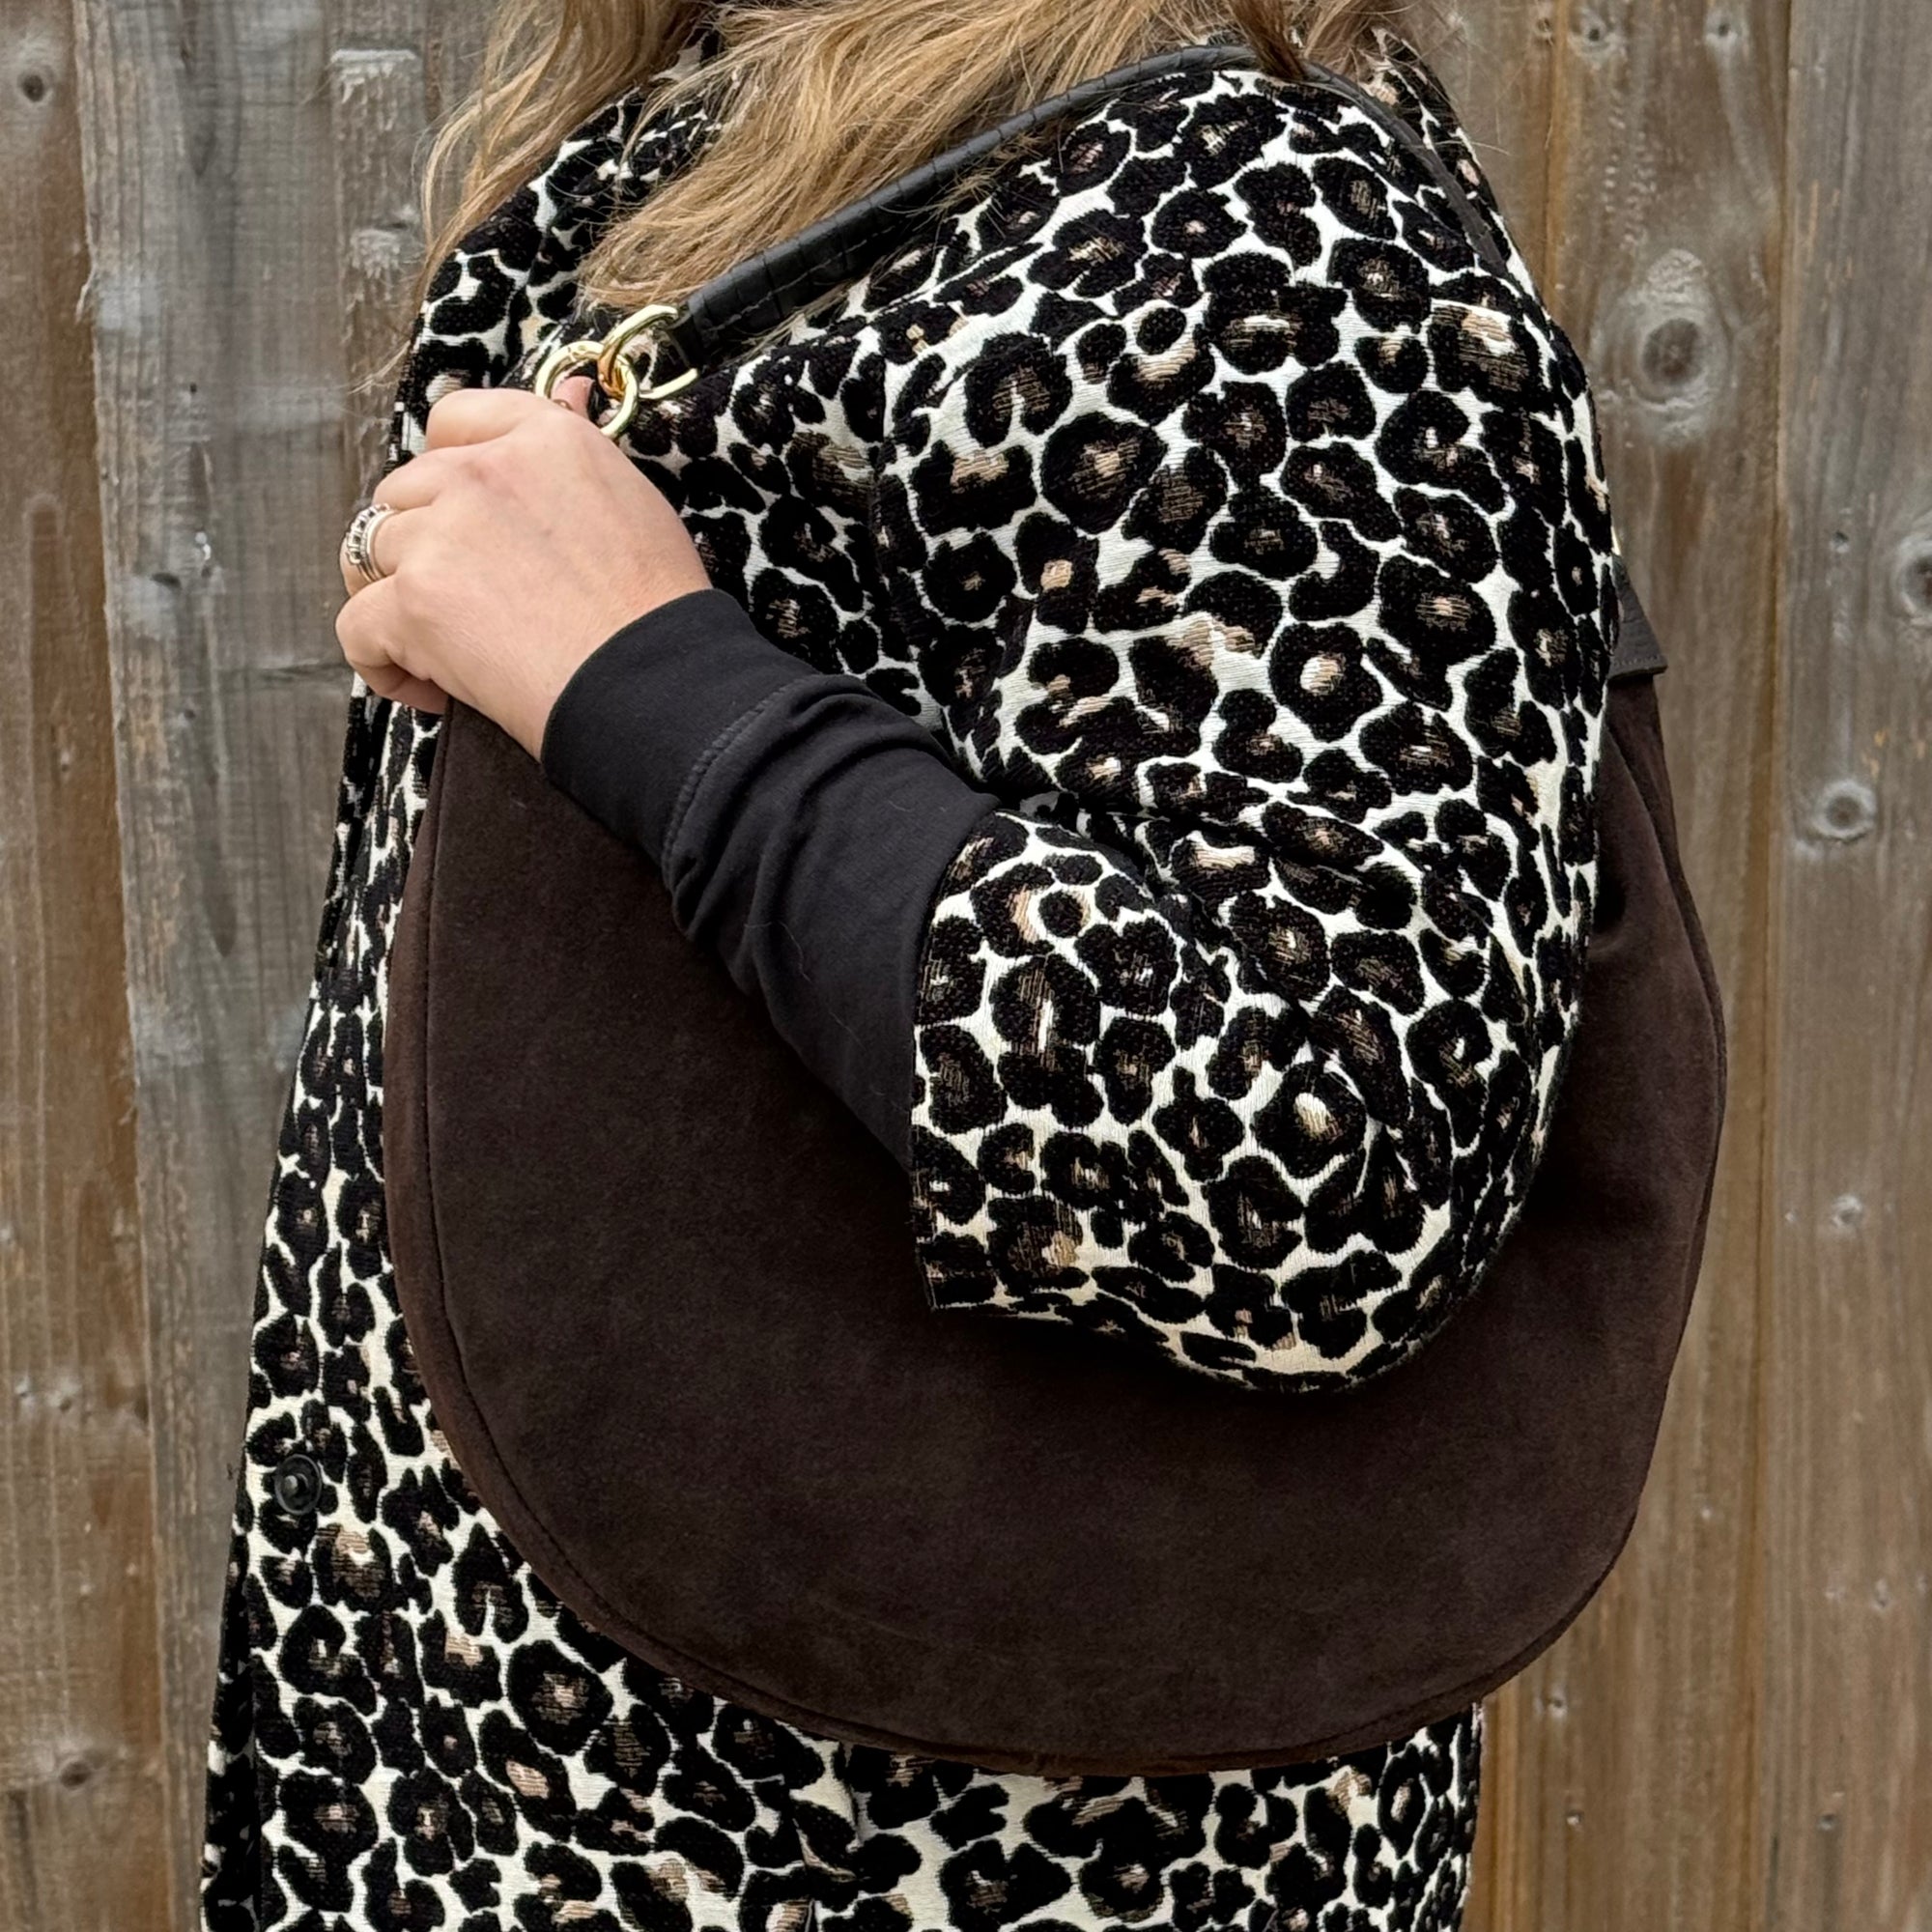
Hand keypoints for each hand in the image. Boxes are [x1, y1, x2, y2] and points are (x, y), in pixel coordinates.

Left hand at [334, 378, 710, 755]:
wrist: (653, 684)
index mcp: (545, 440)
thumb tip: (570, 391)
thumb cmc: (658, 613)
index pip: (457, 420)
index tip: (460, 512)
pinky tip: (430, 690)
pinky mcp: (413, 600)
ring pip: (370, 552)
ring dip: (394, 599)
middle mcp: (484, 471)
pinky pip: (357, 626)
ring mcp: (441, 533)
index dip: (448, 468)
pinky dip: (381, 663)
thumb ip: (578, 453)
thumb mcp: (635, 503)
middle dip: (418, 542)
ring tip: (439, 648)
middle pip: (404, 491)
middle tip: (462, 599)